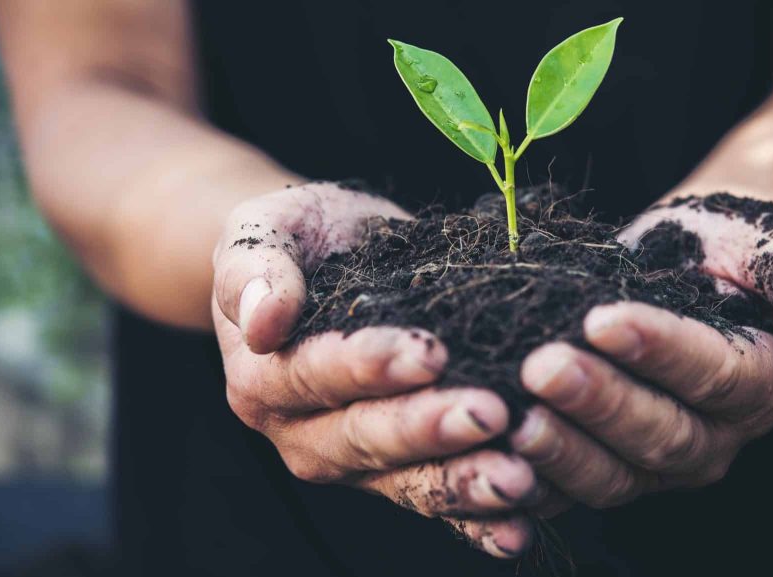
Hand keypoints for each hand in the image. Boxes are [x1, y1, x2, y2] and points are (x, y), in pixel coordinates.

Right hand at [212, 182, 539, 556]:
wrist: (326, 261)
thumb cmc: (300, 240)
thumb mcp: (266, 229)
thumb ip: (254, 268)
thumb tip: (263, 320)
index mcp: (264, 377)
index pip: (316, 374)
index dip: (371, 366)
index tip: (430, 352)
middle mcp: (302, 432)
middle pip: (365, 436)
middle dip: (429, 428)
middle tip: (490, 413)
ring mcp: (353, 461)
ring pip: (406, 480)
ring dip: (462, 484)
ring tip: (518, 480)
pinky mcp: (396, 473)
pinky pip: (434, 505)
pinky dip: (475, 522)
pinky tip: (518, 528)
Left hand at [511, 193, 772, 505]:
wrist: (682, 271)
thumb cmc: (724, 253)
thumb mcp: (768, 249)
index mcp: (755, 387)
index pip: (711, 376)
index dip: (660, 351)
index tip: (605, 319)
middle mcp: (708, 436)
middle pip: (657, 435)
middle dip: (598, 404)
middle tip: (540, 366)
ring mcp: (650, 460)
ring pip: (609, 473)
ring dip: (558, 450)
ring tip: (508, 415)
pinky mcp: (599, 463)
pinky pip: (565, 485)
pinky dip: (527, 478)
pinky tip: (486, 453)